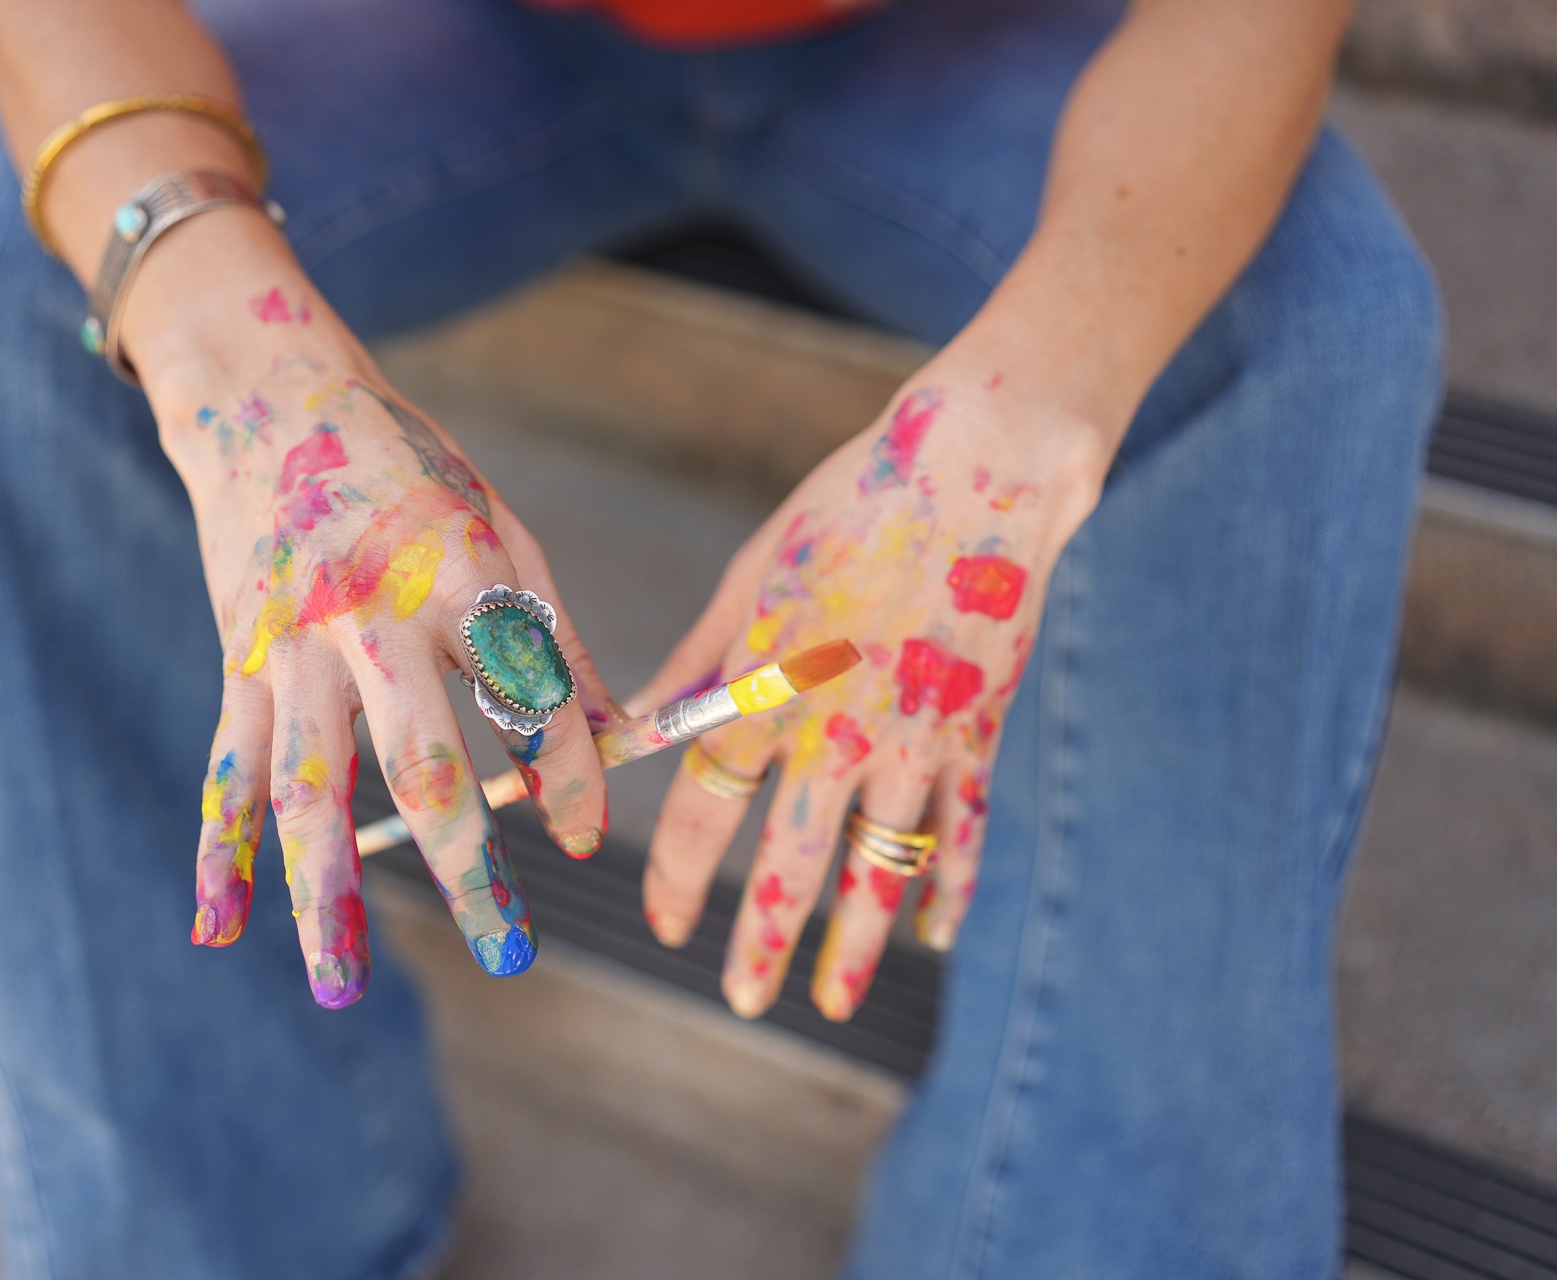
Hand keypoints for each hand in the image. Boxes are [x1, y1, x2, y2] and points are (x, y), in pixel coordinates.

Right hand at [135, 231, 612, 1007]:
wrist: (265, 397)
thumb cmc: (405, 466)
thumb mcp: (501, 524)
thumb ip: (553, 633)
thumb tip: (617, 737)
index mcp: (461, 572)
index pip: (531, 691)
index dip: (570, 771)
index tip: (591, 841)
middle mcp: (373, 616)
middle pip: (420, 760)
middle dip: (466, 866)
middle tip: (510, 957)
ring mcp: (293, 646)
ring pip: (309, 789)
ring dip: (325, 894)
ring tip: (344, 988)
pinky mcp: (240, 662)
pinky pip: (230, 769)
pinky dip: (220, 850)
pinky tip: (217, 926)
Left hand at [636, 354, 1106, 1020]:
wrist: (983, 462)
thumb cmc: (848, 507)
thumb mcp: (752, 577)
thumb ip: (696, 664)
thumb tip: (632, 729)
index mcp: (768, 680)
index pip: (707, 804)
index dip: (678, 873)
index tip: (664, 924)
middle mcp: (839, 724)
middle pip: (790, 861)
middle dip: (762, 942)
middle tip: (743, 1002)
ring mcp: (919, 735)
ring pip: (881, 868)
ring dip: (854, 945)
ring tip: (831, 1002)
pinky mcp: (980, 733)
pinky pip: (966, 834)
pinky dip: (951, 890)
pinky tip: (934, 938)